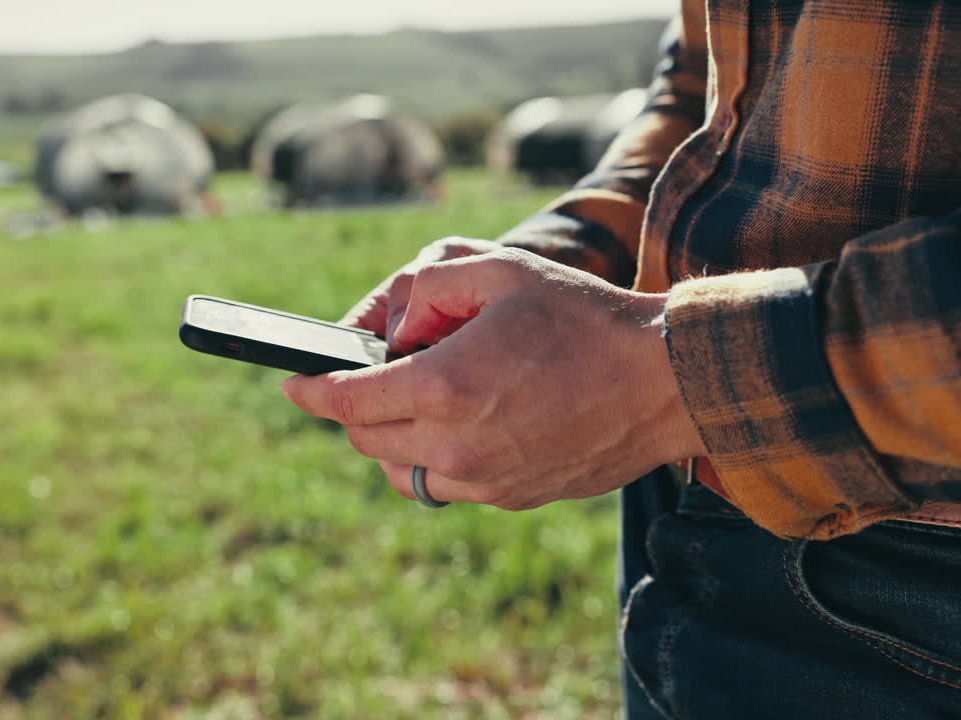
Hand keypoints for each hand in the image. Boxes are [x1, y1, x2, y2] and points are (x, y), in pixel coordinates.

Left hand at [282, 248, 705, 509]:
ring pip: (402, 472)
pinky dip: (440, 457)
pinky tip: (474, 421)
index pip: (346, 401)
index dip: (313, 390)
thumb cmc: (585, 318)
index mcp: (446, 386)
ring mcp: (486, 480)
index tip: (295, 384)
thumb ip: (427, 286)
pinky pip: (448, 485)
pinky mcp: (512, 498)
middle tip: (389, 370)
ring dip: (396, 437)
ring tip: (430, 398)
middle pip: (367, 439)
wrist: (666, 382)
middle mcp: (458, 444)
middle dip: (358, 406)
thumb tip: (387, 327)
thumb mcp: (501, 271)